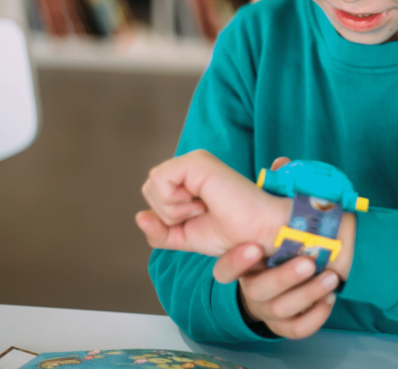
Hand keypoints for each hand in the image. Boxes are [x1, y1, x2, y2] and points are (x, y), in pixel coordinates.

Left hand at [135, 149, 290, 255]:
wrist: (258, 234)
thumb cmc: (232, 234)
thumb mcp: (186, 237)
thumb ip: (160, 232)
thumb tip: (138, 216)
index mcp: (190, 178)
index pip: (153, 194)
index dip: (167, 217)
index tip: (201, 218)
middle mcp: (191, 165)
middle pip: (149, 188)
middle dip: (168, 213)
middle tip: (201, 213)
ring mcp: (195, 160)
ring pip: (153, 184)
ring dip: (173, 208)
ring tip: (203, 208)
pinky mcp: (197, 161)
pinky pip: (160, 180)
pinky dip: (174, 201)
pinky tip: (200, 202)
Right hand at [213, 157, 337, 338]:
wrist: (304, 263)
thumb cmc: (286, 235)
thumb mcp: (277, 214)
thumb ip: (275, 191)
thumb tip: (281, 163)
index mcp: (244, 263)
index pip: (226, 270)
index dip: (236, 262)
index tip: (254, 247)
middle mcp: (254, 288)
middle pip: (259, 292)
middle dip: (284, 277)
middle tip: (308, 261)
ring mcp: (272, 307)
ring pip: (282, 310)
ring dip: (308, 293)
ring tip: (329, 275)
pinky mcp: (290, 322)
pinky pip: (297, 328)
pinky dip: (315, 315)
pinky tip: (330, 300)